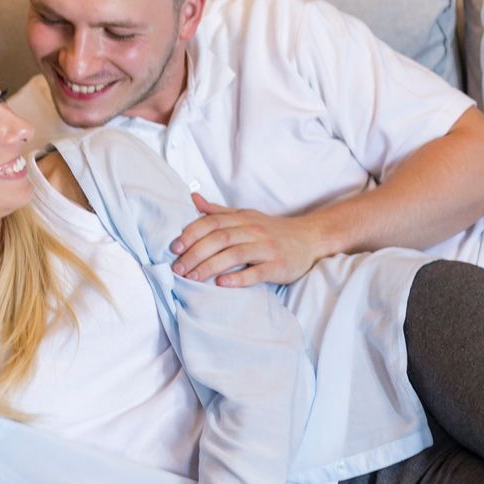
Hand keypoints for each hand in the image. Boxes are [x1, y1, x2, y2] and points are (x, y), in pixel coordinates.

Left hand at [169, 193, 323, 286]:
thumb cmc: (273, 230)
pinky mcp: (278, 266)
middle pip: (220, 239)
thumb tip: (192, 199)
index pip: (212, 223)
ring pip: (234, 255)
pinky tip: (222, 284)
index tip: (174, 248)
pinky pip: (256, 272)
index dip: (191, 234)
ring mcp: (267, 248)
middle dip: (195, 254)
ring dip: (210, 266)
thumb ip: (219, 211)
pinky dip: (238, 278)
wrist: (310, 238)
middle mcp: (254, 231)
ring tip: (192, 278)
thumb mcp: (247, 216)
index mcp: (243, 218)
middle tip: (177, 268)